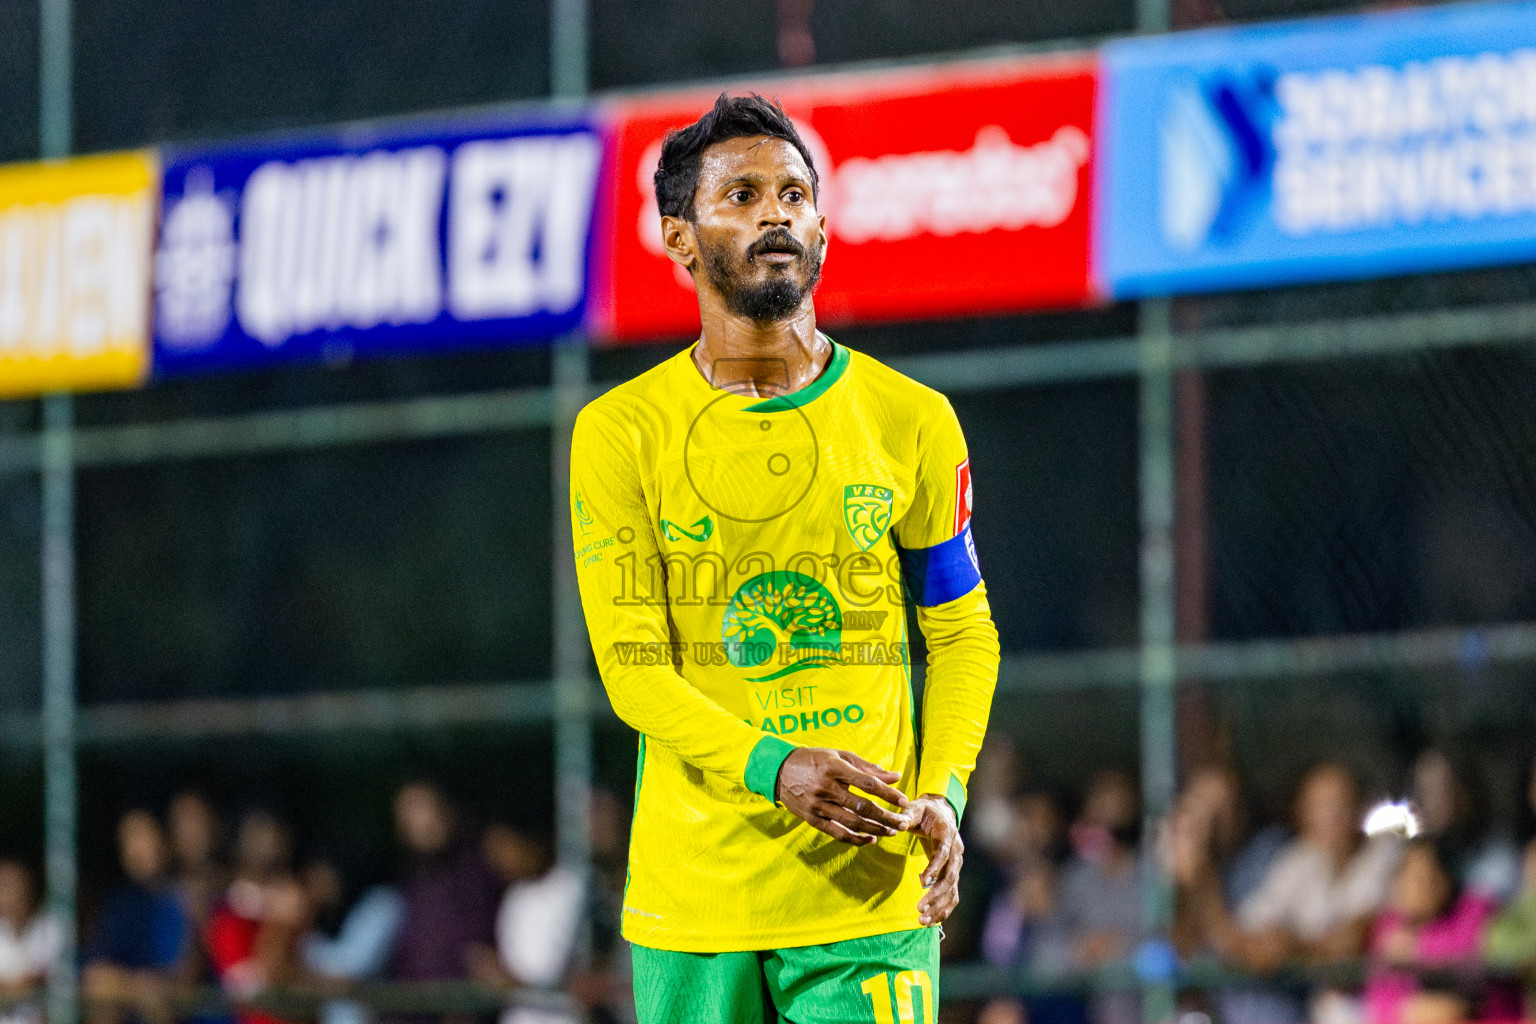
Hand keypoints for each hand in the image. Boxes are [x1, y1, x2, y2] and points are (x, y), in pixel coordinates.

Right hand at [776, 747, 911, 844]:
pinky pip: (837, 833)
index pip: (867, 783)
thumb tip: (895, 777)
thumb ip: (868, 768)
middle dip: (886, 816)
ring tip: (893, 830)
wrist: (778, 770)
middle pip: (862, 807)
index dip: (888, 793)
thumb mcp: (840, 756)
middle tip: (903, 822)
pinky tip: (872, 839)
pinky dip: (856, 839)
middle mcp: (826, 788)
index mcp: (834, 768)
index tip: (904, 801)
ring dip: (876, 829)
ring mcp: (818, 805)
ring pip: (852, 822)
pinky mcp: (812, 819)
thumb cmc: (814, 760)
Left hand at [905, 794, 962, 925]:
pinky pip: (952, 896)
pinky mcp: (953, 875)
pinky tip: (930, 921)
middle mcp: (956, 851)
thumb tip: (898, 823)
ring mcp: (956, 865)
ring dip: (939, 907)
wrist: (942, 813)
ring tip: (922, 920)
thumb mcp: (915, 808)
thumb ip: (906, 815)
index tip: (922, 882)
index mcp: (947, 834)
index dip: (934, 868)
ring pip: (952, 890)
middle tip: (919, 908)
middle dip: (935, 895)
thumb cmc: (925, 811)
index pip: (943, 854)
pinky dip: (944, 910)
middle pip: (950, 877)